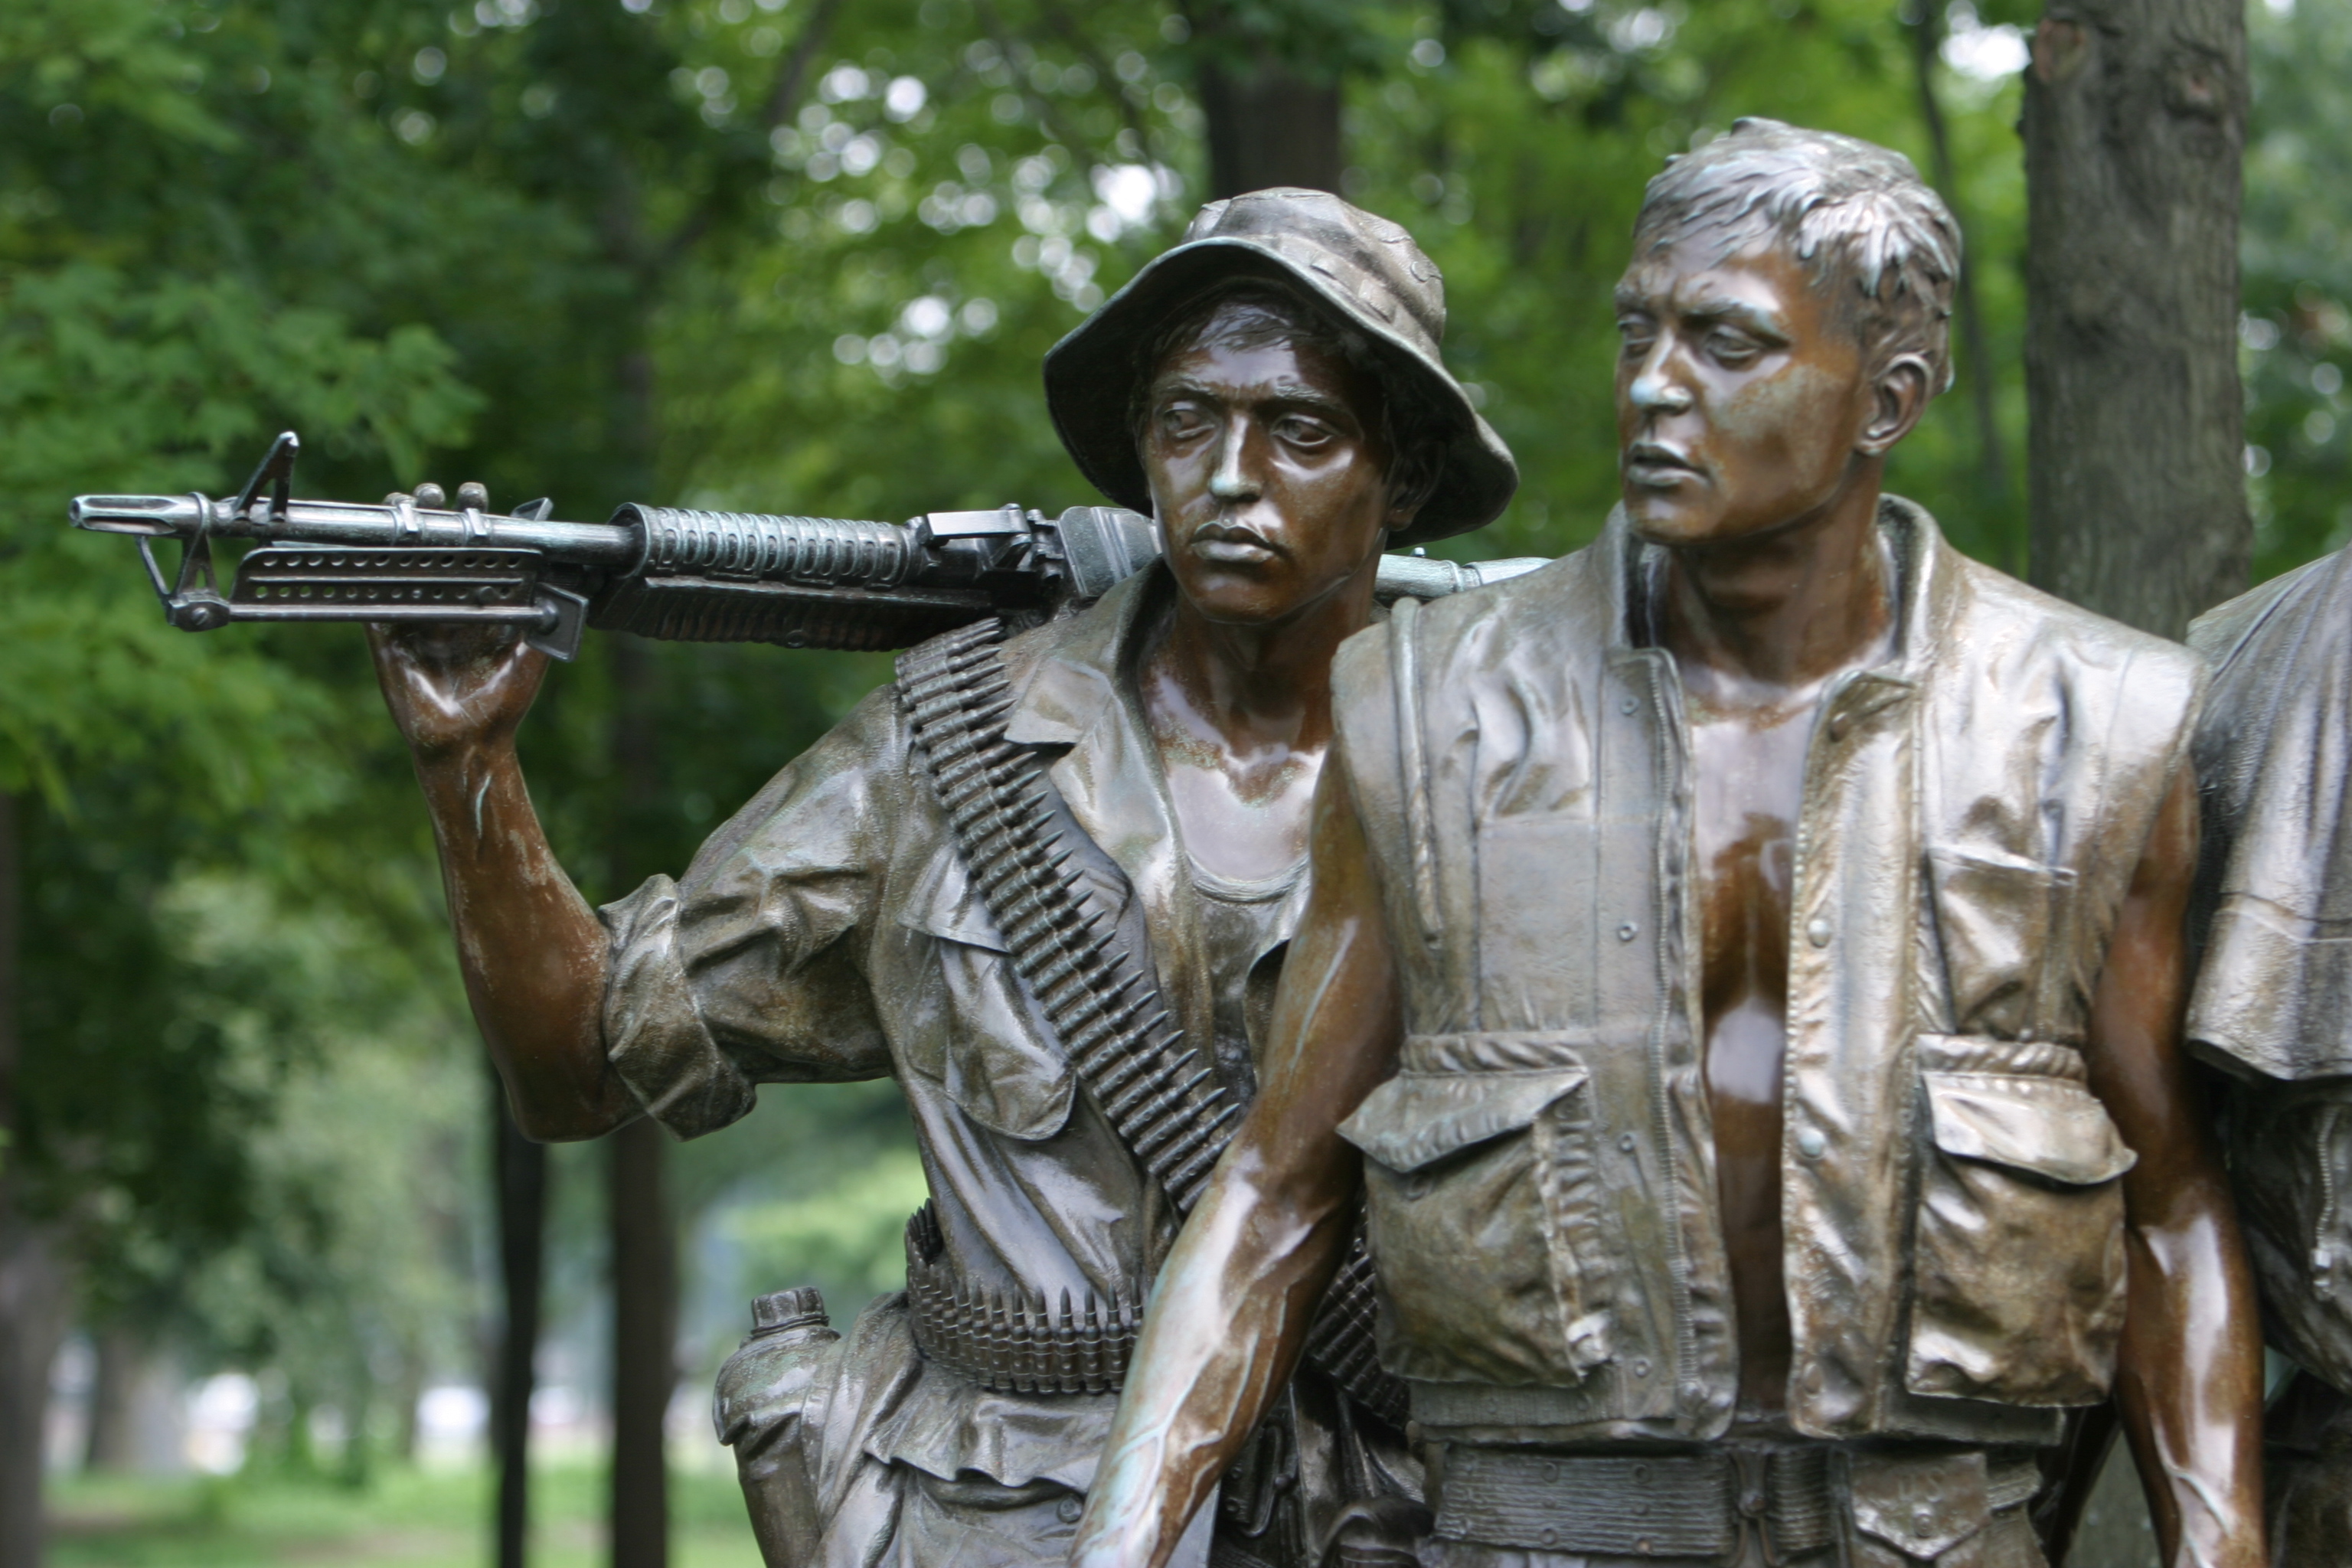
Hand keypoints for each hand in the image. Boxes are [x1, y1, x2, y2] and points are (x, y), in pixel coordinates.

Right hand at [366, 481, 551, 763]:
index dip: (475, 523)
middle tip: (434, 491)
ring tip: (402, 502)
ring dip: (402, 533)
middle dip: (435, 517)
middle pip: (439, 551)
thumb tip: (571, 575)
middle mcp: (449, 607)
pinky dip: (373, 571)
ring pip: (405, 565)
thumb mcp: (532, 654)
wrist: (471, 742)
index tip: (477, 496)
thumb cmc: (504, 703)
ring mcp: (417, 621)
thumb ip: (545, 614)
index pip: (477, 554)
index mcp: (481, 606)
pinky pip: (376, 599)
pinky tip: (372, 542)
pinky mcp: (387, 639)